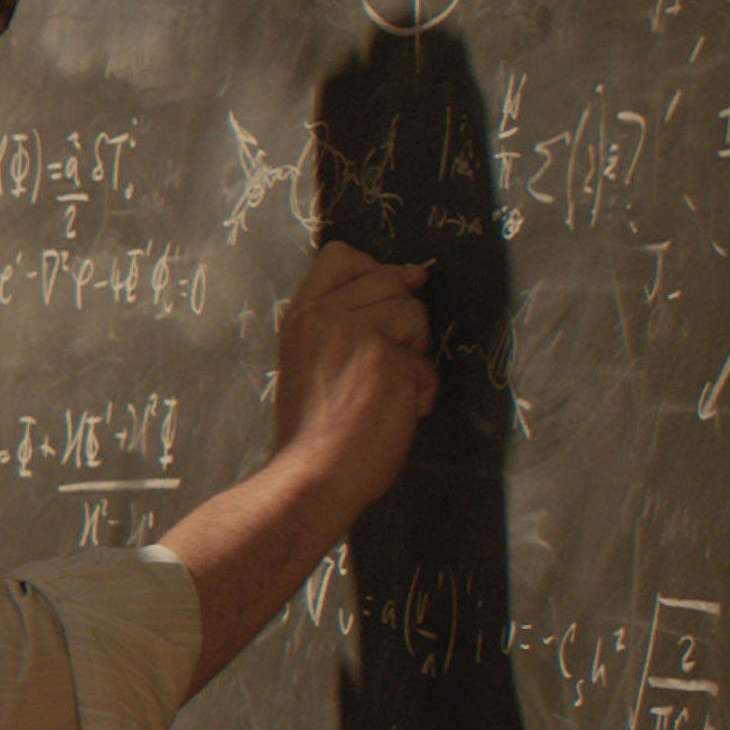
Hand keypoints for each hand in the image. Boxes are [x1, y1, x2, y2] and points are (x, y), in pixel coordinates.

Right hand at [271, 242, 435, 505]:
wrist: (314, 473)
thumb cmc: (312, 426)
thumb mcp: (305, 357)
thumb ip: (340, 318)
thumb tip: (413, 275)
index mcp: (301, 315)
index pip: (340, 255)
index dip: (372, 270)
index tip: (382, 299)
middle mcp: (328, 317)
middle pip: (390, 281)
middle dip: (400, 320)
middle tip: (375, 366)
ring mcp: (361, 337)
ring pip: (417, 315)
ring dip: (413, 355)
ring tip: (384, 388)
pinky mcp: (393, 364)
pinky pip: (429, 365)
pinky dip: (420, 392)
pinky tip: (393, 412)